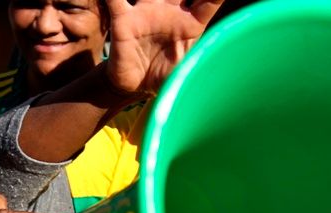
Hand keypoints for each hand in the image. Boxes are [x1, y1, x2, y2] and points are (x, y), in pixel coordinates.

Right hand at [105, 0, 224, 94]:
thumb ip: (198, 69)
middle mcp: (172, 11)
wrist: (135, 86)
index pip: (210, 0)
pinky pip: (115, 0)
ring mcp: (147, 11)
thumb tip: (215, 77)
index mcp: (192, 23)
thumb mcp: (187, 74)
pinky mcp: (123, 19)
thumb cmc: (165, 77)